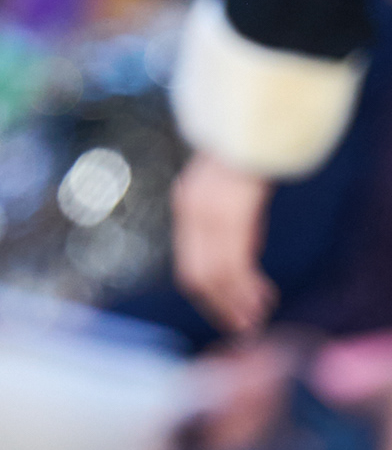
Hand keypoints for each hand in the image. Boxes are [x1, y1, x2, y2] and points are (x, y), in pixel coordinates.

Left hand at [171, 150, 277, 334]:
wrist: (251, 123)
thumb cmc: (245, 155)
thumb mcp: (224, 190)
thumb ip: (224, 223)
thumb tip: (239, 264)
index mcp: (186, 206)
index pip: (189, 265)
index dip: (209, 295)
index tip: (227, 313)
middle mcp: (192, 213)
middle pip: (197, 276)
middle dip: (220, 306)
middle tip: (241, 326)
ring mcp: (208, 214)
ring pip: (217, 276)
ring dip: (236, 302)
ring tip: (255, 320)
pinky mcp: (230, 214)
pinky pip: (235, 263)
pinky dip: (247, 287)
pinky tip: (264, 297)